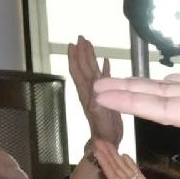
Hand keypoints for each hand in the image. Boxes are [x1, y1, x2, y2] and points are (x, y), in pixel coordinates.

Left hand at [66, 36, 124, 150]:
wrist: (106, 140)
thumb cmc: (103, 131)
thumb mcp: (99, 118)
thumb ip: (97, 104)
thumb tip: (95, 91)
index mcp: (86, 92)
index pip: (78, 71)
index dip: (75, 57)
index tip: (73, 43)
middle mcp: (90, 89)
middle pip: (84, 66)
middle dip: (81, 52)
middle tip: (81, 37)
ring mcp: (97, 92)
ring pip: (92, 70)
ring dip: (90, 57)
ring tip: (90, 44)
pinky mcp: (107, 95)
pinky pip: (104, 78)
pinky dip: (104, 68)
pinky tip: (106, 61)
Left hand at [90, 139, 179, 178]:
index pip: (114, 176)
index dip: (106, 163)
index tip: (97, 149)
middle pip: (116, 170)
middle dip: (107, 156)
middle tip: (98, 140)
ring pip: (123, 171)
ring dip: (115, 158)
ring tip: (108, 144)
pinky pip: (135, 175)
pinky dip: (129, 165)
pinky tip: (125, 156)